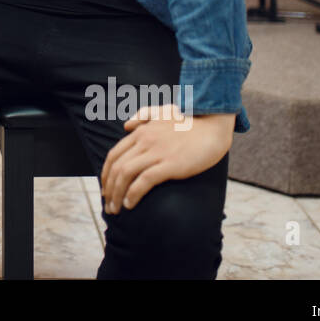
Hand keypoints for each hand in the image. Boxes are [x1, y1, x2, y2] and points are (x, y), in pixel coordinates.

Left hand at [99, 107, 232, 214]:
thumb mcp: (162, 112)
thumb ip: (143, 116)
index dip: (106, 174)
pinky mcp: (170, 164)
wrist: (214, 125)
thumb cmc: (191, 121)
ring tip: (116, 209)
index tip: (106, 188)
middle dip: (108, 188)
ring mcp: (157, 152)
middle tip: (107, 204)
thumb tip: (126, 126)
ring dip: (116, 194)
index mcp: (141, 132)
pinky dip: (133, 193)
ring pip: (125, 174)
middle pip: (116, 167)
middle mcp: (144, 141)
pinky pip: (144, 180)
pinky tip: (130, 204)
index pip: (114, 155)